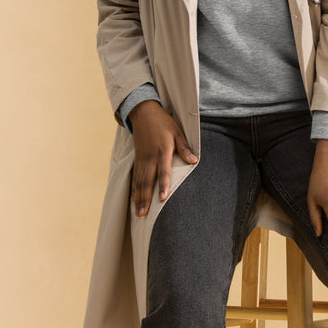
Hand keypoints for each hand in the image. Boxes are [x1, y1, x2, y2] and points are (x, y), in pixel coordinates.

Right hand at [129, 101, 197, 216]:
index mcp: (162, 152)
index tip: (162, 199)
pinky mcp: (137, 159)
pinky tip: (133, 200)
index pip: (163, 172)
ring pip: (139, 182)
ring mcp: (142, 160)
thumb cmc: (163, 123)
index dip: (163, 186)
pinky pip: (135, 177)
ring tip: (138, 213)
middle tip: (143, 215)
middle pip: (147, 182)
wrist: (144, 113)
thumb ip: (184, 147)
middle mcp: (150, 158)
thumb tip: (194, 161)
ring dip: (138, 198)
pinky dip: (134, 189)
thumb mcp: (178, 132)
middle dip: (145, 199)